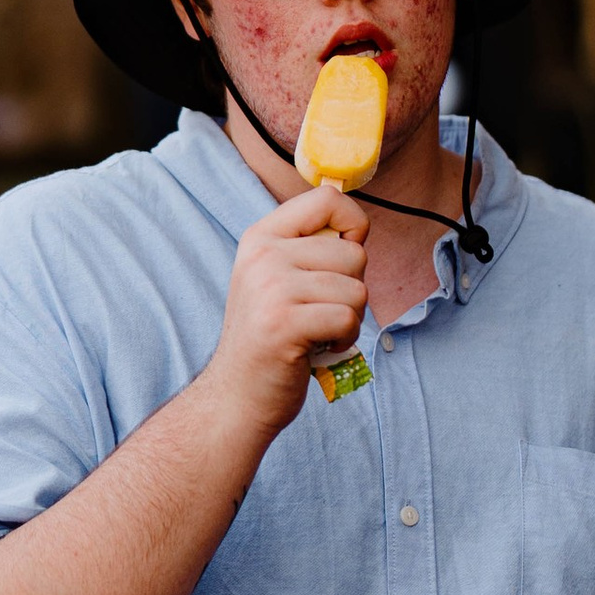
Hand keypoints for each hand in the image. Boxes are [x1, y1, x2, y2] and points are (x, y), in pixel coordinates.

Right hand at [202, 189, 370, 446]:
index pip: (328, 198)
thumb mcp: (276, 278)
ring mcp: (271, 288)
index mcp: (261, 237)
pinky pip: (348, 319)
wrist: (237, 396)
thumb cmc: (270, 338)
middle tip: (320, 312)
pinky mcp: (284, 324)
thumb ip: (309, 249)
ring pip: (357, 289)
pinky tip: (319, 348)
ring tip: (318, 332)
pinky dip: (345, 340)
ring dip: (350, 319)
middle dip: (352, 288)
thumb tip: (358, 226)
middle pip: (353, 252)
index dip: (353, 224)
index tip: (342, 258)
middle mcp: (263, 255)